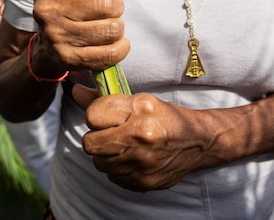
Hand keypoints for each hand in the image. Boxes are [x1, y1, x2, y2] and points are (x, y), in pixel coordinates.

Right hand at [30, 0, 134, 70]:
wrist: (48, 46)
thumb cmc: (71, 6)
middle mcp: (47, 9)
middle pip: (105, 2)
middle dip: (116, 6)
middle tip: (108, 10)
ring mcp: (56, 35)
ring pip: (112, 28)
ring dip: (117, 27)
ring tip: (106, 25)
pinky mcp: (67, 58)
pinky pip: (111, 53)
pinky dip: (120, 48)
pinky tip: (113, 43)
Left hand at [81, 93, 209, 191]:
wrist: (198, 143)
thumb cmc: (166, 117)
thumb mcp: (140, 100)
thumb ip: (106, 99)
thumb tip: (75, 92)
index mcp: (140, 110)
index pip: (92, 115)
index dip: (96, 115)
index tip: (105, 116)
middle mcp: (141, 137)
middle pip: (90, 143)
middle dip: (96, 137)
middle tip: (111, 133)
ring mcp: (142, 163)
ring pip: (99, 162)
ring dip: (106, 154)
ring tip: (123, 145)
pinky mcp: (143, 181)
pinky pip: (113, 176)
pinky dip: (118, 167)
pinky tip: (132, 158)